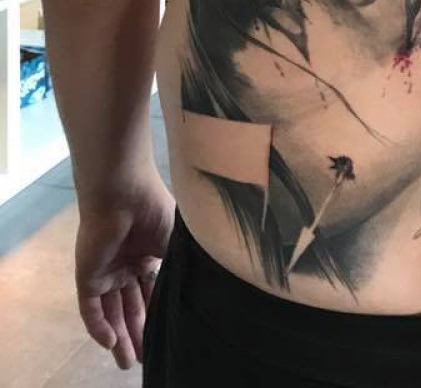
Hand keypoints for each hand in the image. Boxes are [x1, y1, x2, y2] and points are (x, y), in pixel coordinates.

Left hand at [75, 172, 174, 368]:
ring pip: (112, 312)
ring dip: (120, 338)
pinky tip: (112, 343)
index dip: (158, 313)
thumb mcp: (175, 240)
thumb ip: (179, 266)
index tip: (168, 333)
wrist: (123, 192)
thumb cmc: (153, 209)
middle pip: (131, 307)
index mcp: (147, 254)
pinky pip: (92, 309)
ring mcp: (106, 271)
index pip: (151, 292)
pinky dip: (100, 327)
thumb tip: (196, 291)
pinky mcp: (88, 276)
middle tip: (146, 358)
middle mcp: (126, 266)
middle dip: (139, 333)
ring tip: (129, 363)